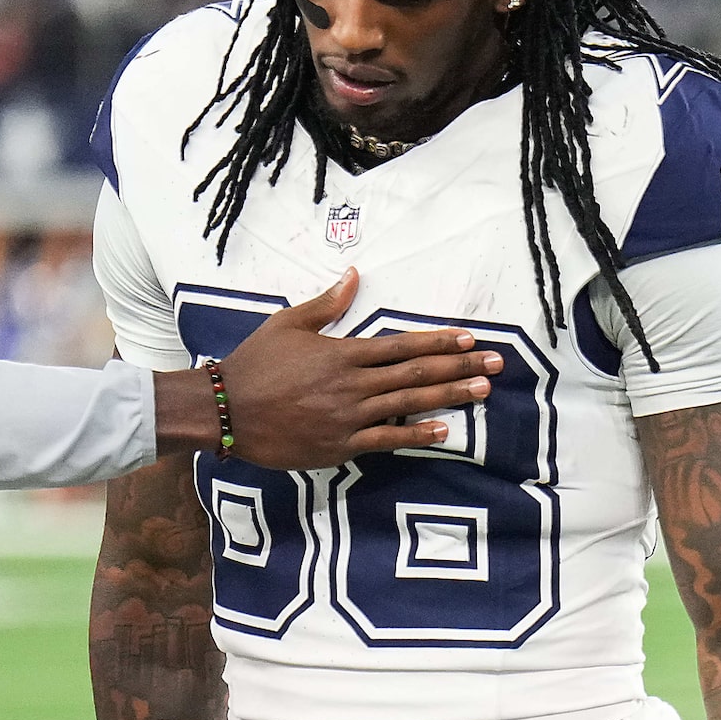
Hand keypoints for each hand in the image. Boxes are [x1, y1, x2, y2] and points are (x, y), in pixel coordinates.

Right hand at [168, 270, 502, 467]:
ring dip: (450, 397)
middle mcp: (352, 384)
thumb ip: (327, 303)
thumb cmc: (254, 365)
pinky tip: (445, 430)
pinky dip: (417, 434)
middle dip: (460, 367)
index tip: (470, 339)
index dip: (439, 343)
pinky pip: (387, 440)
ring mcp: (349, 417)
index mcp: (342, 353)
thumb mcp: (287, 324)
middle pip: (416, 374)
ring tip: (483, 389)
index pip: (402, 346)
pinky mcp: (341, 445)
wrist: (224, 410)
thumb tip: (355, 275)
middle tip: (496, 363)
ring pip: (409, 404)